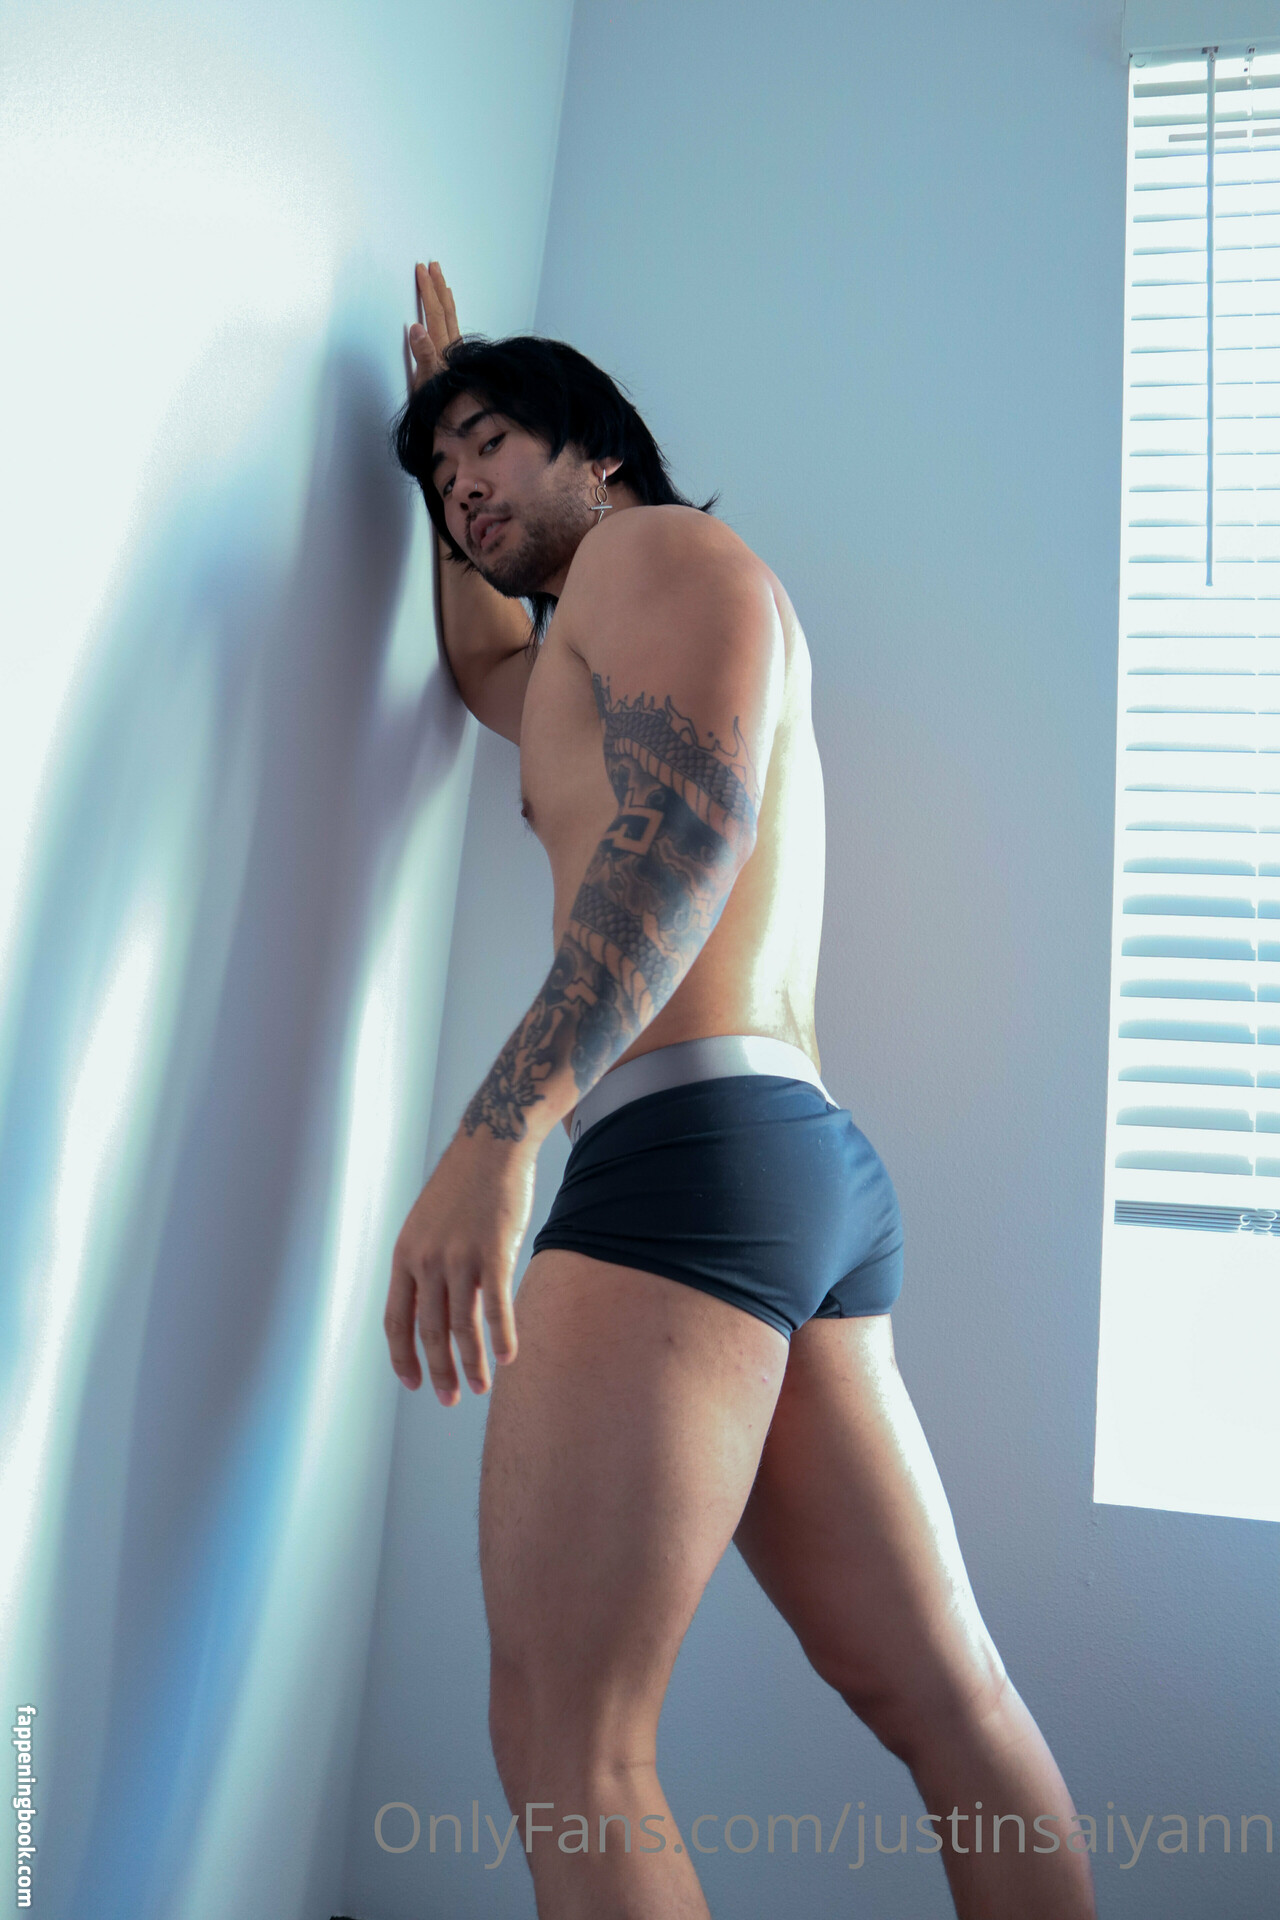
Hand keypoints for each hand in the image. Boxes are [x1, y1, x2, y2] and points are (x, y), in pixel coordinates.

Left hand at [384, 1127, 535, 1402]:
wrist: (491, 1146)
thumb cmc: (462, 1187)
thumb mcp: (427, 1224)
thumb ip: (424, 1264)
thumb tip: (429, 1306)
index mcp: (405, 1256)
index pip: (397, 1321)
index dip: (403, 1358)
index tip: (413, 1383)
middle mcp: (426, 1260)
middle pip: (430, 1331)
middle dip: (439, 1372)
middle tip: (450, 1399)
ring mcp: (459, 1256)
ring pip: (463, 1326)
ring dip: (472, 1364)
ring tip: (482, 1387)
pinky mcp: (493, 1251)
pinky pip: (496, 1306)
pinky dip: (502, 1337)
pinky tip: (508, 1357)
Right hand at [405, 259, 460, 395]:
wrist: (455, 425)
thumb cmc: (438, 406)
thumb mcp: (426, 382)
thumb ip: (423, 354)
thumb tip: (416, 327)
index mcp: (442, 349)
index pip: (434, 312)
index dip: (428, 290)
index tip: (422, 270)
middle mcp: (451, 349)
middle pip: (445, 311)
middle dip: (438, 287)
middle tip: (434, 265)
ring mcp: (455, 355)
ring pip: (451, 320)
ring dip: (446, 299)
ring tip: (443, 284)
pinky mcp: (456, 362)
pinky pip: (453, 331)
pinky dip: (450, 317)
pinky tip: (450, 318)